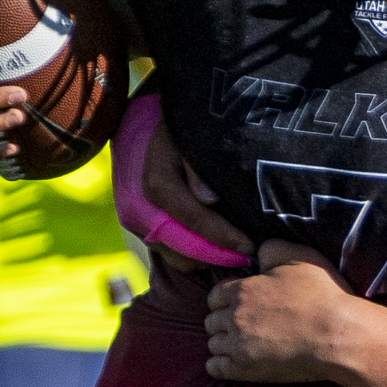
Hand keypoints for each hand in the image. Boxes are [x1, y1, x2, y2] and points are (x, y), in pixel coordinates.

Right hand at [121, 106, 252, 268]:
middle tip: (247, 259)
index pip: (193, 219)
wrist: (146, 126)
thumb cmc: (180, 129)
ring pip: (176, 256)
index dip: (223, 237)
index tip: (249, 246)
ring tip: (235, 256)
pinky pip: (170, 253)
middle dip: (217, 257)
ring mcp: (138, 221)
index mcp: (158, 181)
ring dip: (206, 260)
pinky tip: (216, 250)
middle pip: (183, 247)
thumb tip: (209, 199)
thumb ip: (198, 164)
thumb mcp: (193, 136)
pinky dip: (194, 256)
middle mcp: (142, 206)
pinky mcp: (141, 228)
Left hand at [205, 247, 354, 381]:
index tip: (240, 303)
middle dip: (224, 321)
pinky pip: (215, 368)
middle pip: (211, 320)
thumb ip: (271, 250)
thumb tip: (257, 254)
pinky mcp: (245, 369)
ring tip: (241, 344)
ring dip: (224, 343)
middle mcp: (234, 317)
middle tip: (242, 324)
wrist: (338, 335)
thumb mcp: (299, 257)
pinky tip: (233, 361)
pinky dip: (220, 365)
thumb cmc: (322, 295)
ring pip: (213, 344)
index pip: (215, 295)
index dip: (226, 298)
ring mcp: (237, 345)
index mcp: (242, 290)